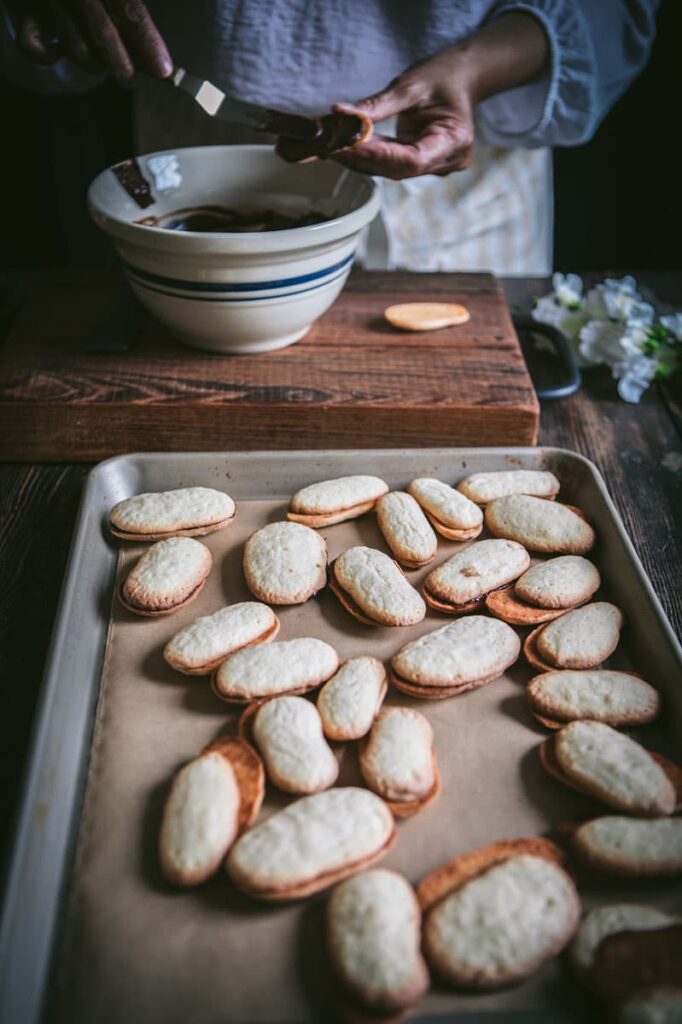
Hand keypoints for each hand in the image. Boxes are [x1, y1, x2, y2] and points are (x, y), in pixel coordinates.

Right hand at [16, 0, 171, 83]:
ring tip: (100, 63)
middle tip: (129, 80)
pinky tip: (57, 51)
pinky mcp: (21, 14)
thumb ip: (127, 10)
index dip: (149, 42)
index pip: (130, 10)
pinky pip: (36, 48)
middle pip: (103, 31)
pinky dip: (49, 56)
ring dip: (93, 63)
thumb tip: (155, 56)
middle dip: (121, 63)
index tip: (164, 70)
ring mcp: (46, 2)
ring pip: (76, 47)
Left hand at [332, 12, 547, 179]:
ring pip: (392, 169)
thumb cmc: (442, 76)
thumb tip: (340, 113)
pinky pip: (392, 164)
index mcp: (455, 141)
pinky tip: (346, 147)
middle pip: (398, 168)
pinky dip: (370, 155)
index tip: (347, 146)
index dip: (377, 156)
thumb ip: (377, 105)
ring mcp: (436, 166)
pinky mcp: (422, 163)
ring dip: (361, 159)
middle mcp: (447, 161)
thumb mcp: (410, 85)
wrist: (460, 79)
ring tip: (332, 145)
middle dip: (362, 158)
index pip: (411, 159)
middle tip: (329, 146)